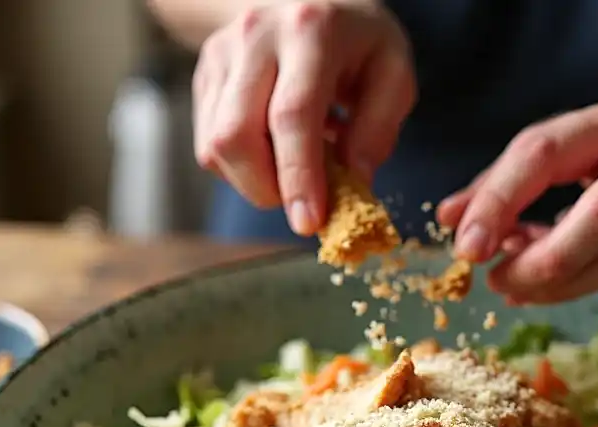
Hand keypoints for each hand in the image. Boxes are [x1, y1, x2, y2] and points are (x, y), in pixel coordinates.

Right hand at [193, 0, 415, 234]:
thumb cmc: (357, 44)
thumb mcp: (392, 73)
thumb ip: (378, 130)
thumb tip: (353, 184)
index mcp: (311, 31)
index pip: (292, 116)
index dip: (298, 177)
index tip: (309, 223)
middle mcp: (256, 36)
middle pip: (237, 136)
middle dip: (267, 189)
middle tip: (303, 203)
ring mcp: (221, 54)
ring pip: (216, 147)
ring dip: (253, 182)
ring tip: (291, 169)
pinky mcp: (204, 76)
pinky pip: (208, 146)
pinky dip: (240, 169)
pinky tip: (271, 152)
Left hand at [437, 95, 597, 303]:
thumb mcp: (569, 147)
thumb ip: (507, 182)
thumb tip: (449, 221)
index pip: (546, 153)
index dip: (499, 202)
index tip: (466, 249)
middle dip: (540, 264)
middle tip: (499, 284)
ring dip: (563, 285)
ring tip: (525, 287)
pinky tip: (581, 275)